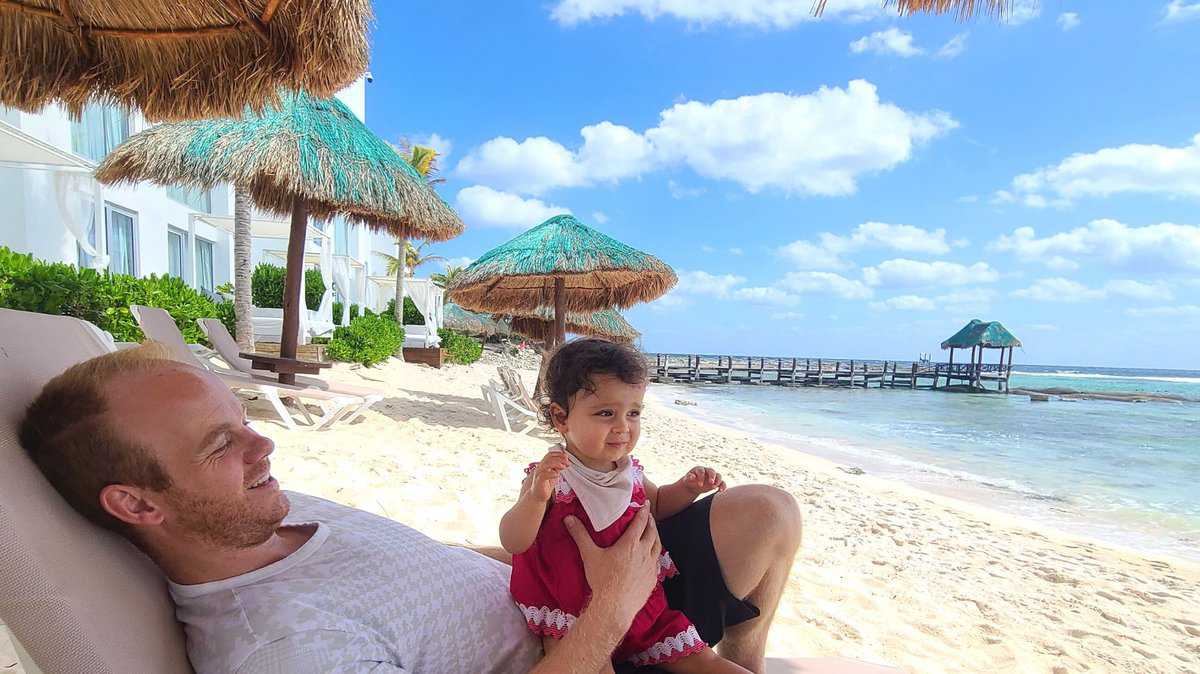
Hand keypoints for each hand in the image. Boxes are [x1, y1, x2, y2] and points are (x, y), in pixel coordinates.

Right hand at [528, 449, 568, 502]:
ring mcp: (538, 473)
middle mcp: (540, 467)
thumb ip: (557, 468)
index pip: (550, 455)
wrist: (537, 496)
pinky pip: (544, 475)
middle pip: (549, 457)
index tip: (566, 457)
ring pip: (546, 464)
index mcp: (543, 465)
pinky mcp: (538, 480)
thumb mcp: (553, 474)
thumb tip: (564, 462)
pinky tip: (557, 475)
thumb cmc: (545, 486)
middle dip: (560, 458)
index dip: (558, 454)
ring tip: (563, 467)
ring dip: (557, 464)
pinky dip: (551, 473)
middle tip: (567, 462)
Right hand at [564, 507, 660, 626]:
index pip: (640, 523)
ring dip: (656, 536)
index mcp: (630, 544)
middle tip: (649, 516)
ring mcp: (650, 567)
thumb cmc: (602, 580)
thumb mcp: (589, 555)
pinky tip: (652, 557)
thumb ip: (580, 535)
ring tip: (653, 533)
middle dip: (651, 522)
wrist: (615, 607)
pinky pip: (657, 563)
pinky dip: (656, 555)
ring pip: (657, 546)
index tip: (645, 503)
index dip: (643, 511)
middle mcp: (643, 553)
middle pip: (652, 532)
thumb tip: (568, 519)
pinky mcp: (652, 580)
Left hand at [680, 466, 725, 495]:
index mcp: (700, 469)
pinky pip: (722, 483)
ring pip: (718, 476)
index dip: (701, 477)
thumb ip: (689, 477)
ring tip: (716, 487)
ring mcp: (713, 476)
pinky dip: (723, 486)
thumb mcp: (687, 479)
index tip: (700, 485)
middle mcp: (707, 471)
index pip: (701, 471)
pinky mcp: (716, 482)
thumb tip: (692, 477)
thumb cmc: (689, 481)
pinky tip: (721, 490)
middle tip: (711, 483)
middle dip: (712, 477)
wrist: (693, 485)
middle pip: (712, 471)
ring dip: (718, 481)